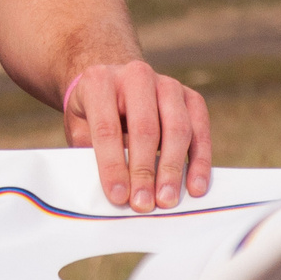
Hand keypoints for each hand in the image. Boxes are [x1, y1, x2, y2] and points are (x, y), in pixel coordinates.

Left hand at [64, 60, 212, 211]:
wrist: (115, 83)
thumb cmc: (94, 113)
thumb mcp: (81, 127)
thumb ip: (92, 152)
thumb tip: (115, 190)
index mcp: (100, 81)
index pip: (107, 128)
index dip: (112, 165)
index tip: (118, 196)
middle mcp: (136, 76)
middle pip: (145, 128)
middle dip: (145, 171)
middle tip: (144, 203)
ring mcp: (167, 84)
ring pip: (177, 128)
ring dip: (172, 169)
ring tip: (167, 200)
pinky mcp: (190, 97)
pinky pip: (200, 130)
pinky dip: (200, 161)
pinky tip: (195, 186)